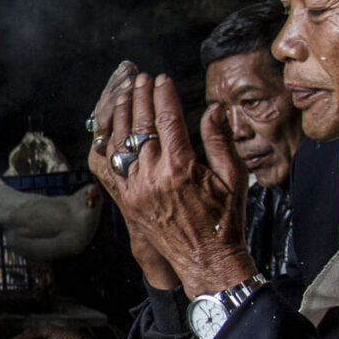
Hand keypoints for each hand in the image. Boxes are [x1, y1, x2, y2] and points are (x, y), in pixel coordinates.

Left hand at [89, 62, 256, 298]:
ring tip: (124, 93)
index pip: (167, 120)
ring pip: (118, 143)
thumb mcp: (234, 178)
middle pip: (139, 126)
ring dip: (120, 114)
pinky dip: (104, 144)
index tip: (162, 78)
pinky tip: (107, 126)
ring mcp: (134, 190)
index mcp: (181, 169)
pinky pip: (106, 167)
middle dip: (139, 97)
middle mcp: (152, 178)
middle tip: (140, 78)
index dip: (163, 96)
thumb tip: (213, 108)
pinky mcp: (125, 201)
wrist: (206, 260)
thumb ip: (220, 140)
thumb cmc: (225, 219)